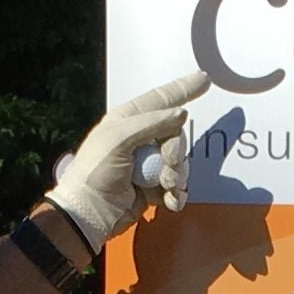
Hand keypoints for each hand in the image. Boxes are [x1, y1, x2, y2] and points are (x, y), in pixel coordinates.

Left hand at [47, 71, 214, 246]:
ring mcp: (148, 165)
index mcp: (128, 121)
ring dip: (176, 176)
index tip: (204, 80)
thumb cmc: (94, 172)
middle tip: (167, 165)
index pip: (161, 99)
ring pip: (180, 163)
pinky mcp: (153, 189)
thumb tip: (180, 114)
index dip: (183, 89)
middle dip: (176, 152)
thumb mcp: (118, 138)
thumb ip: (152, 123)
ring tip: (164, 185)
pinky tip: (169, 200)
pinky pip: (177, 187)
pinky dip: (177, 194)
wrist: (89, 213)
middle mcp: (140, 140)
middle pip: (176, 136)